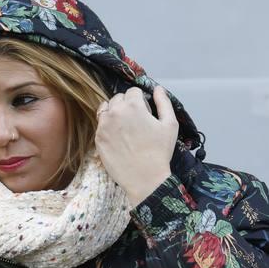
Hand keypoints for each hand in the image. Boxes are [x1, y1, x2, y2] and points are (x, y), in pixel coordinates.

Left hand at [94, 85, 178, 204]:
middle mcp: (115, 112)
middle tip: (136, 121)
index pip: (133, 91)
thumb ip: (164, 102)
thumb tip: (157, 89)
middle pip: (118, 98)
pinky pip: (100, 125)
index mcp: (133, 105)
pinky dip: (108, 127)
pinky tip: (118, 138)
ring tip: (125, 128)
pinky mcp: (97, 138)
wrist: (144, 178)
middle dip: (127, 105)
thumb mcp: (170, 124)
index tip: (145, 112)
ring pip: (106, 109)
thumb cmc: (160, 152)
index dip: (141, 101)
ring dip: (114, 113)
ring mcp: (103, 125)